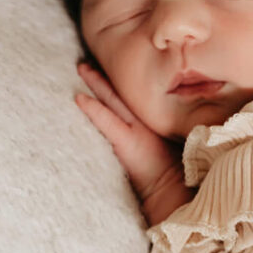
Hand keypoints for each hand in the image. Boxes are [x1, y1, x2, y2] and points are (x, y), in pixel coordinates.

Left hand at [74, 62, 189, 225]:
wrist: (173, 190)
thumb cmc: (173, 174)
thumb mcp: (169, 146)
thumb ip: (158, 134)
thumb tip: (148, 128)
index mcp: (156, 120)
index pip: (134, 97)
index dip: (121, 82)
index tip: (109, 67)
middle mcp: (147, 120)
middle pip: (121, 93)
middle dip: (104, 76)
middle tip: (87, 62)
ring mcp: (137, 129)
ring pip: (113, 100)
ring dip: (97, 83)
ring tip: (82, 68)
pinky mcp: (128, 141)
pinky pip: (106, 120)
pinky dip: (93, 109)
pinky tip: (79, 98)